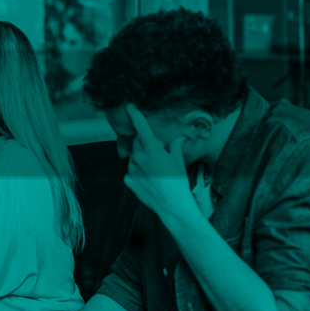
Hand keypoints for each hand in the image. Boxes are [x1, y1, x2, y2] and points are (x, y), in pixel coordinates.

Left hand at [123, 104, 194, 221]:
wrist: (172, 205)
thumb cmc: (178, 181)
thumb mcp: (179, 161)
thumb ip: (176, 146)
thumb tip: (181, 138)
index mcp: (151, 149)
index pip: (141, 127)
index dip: (135, 115)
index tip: (129, 106)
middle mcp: (138, 157)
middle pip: (138, 142)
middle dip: (147, 143)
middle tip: (160, 153)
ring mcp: (131, 169)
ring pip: (134, 156)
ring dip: (142, 158)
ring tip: (157, 170)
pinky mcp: (128, 179)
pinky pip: (132, 170)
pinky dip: (139, 171)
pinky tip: (151, 179)